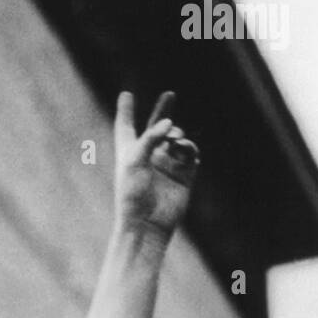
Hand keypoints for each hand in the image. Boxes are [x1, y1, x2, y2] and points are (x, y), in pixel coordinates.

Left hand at [113, 90, 198, 239]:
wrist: (147, 223)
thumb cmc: (132, 193)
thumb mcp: (135, 160)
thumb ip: (151, 137)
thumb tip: (170, 124)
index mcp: (130, 152)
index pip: (126, 126)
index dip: (126, 110)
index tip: (126, 95)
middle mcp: (148, 156)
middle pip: (158, 128)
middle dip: (164, 111)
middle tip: (170, 94)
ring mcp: (166, 165)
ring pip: (177, 139)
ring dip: (178, 135)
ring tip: (175, 141)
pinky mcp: (183, 176)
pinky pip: (191, 155)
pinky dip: (190, 149)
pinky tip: (187, 151)